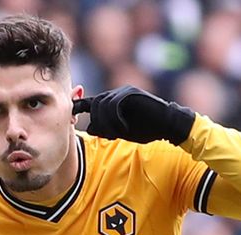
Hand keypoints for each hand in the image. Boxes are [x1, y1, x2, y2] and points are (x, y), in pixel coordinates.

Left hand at [73, 85, 195, 144]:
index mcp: (112, 102)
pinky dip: (116, 119)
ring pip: (103, 105)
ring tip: (118, 134)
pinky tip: (124, 128)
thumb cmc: (147, 129)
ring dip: (107, 124)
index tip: (72, 117)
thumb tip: (90, 128)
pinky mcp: (131, 93)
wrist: (169, 124)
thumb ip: (106, 129)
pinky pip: (114, 105)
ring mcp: (123, 91)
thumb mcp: (122, 131)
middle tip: (110, 136)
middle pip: (94, 104)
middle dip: (98, 122)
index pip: (91, 103)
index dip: (79, 108)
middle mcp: (116, 94)